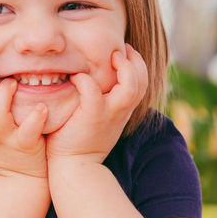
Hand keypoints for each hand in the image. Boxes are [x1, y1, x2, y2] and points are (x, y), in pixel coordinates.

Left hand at [45, 44, 147, 164]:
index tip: (124, 52)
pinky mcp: (91, 116)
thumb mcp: (97, 119)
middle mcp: (120, 111)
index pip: (141, 82)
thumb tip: (91, 79)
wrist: (74, 168)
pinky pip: (92, 90)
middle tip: (121, 49)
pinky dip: (85, 80)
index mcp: (122, 110)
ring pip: (130, 86)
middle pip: (142, 81)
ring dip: (123, 67)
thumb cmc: (79, 141)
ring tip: (110, 57)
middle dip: (135, 60)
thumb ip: (101, 101)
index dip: (137, 64)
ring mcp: (108, 114)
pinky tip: (76, 77)